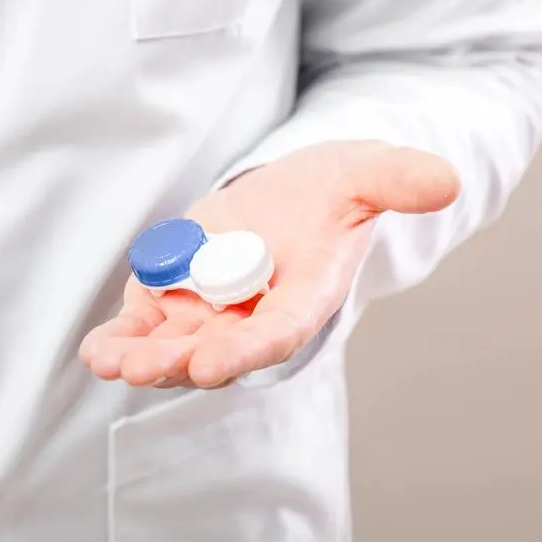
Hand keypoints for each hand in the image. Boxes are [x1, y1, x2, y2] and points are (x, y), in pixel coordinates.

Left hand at [79, 140, 460, 388]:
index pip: (276, 332)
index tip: (215, 364)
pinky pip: (143, 327)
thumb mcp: (364, 173)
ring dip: (143, 357)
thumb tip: (445, 180)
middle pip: (216, 349)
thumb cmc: (331, 190)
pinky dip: (119, 340)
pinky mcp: (172, 299)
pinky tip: (95, 352)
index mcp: (303, 298)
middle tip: (149, 368)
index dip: (246, 349)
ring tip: (112, 363)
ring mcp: (209, 313)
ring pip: (173, 346)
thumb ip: (397, 180)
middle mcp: (253, 318)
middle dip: (182, 361)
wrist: (292, 195)